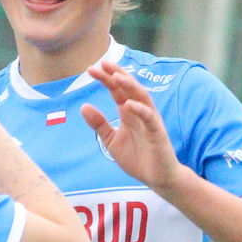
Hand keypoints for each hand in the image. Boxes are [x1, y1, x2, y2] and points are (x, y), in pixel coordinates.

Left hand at [82, 60, 190, 195]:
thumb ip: (99, 124)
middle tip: (102, 63)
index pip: (117, 90)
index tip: (91, 69)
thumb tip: (83, 106)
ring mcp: (150, 120)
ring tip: (116, 77)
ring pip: (142, 97)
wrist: (157, 178)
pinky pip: (149, 117)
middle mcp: (140, 111)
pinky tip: (128, 104)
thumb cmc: (137, 158)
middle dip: (116, 74)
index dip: (106, 78)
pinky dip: (140, 109)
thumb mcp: (111, 141)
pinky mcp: (158, 132)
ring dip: (129, 86)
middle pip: (129, 87)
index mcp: (128, 112)